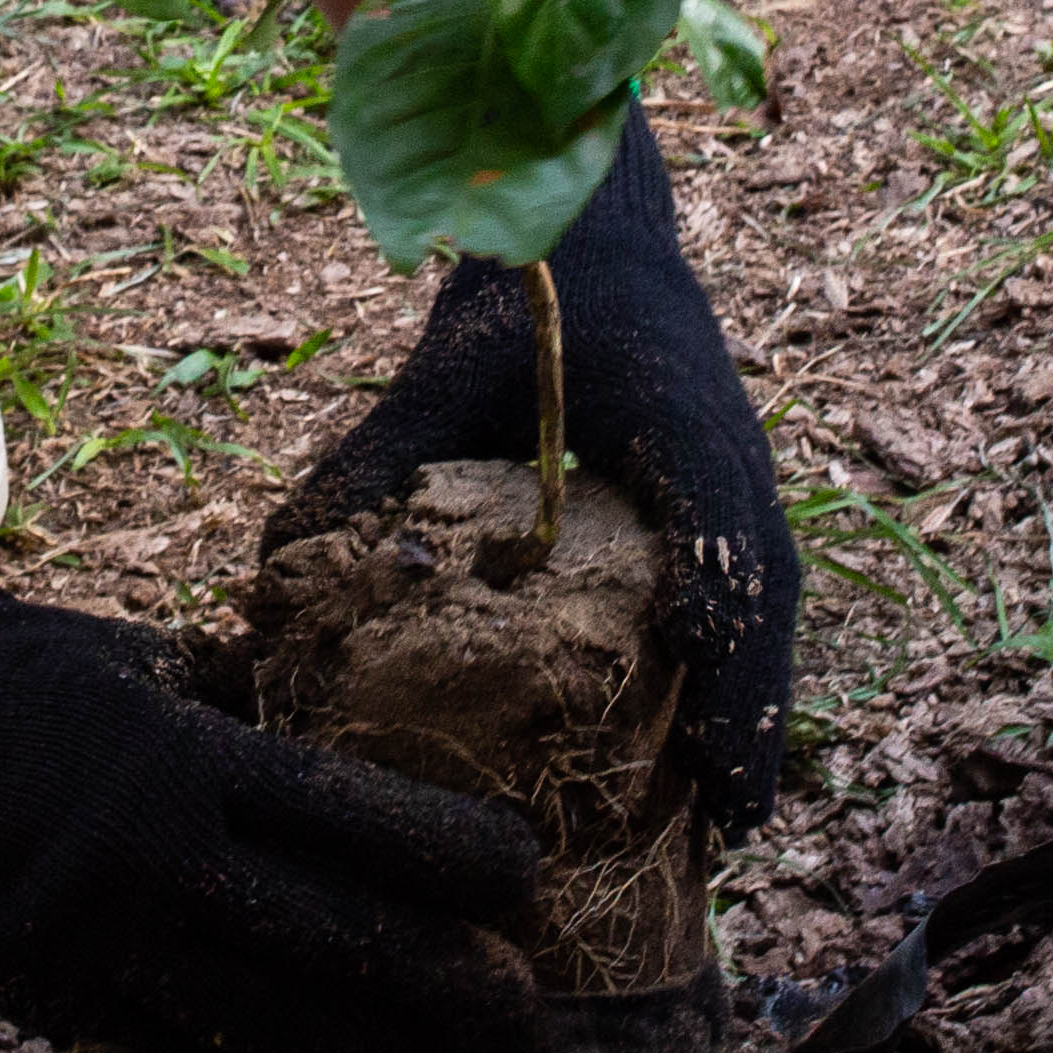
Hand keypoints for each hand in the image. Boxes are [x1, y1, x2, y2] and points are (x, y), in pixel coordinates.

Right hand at [0, 536, 546, 1052]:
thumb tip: (279, 703)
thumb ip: (202, 695)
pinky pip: (151, 1042)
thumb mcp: (107, 654)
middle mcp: (161, 855)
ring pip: (254, 1018)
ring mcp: (100, 934)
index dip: (448, 854)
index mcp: (188, 755)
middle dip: (438, 978)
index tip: (523, 877)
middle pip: (331, 934)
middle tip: (520, 1010)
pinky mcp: (39, 985)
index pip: (353, 814)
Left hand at [265, 107, 799, 830]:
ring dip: (758, 704)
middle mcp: (729, 443)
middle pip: (764, 580)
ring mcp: (743, 467)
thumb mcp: (447, 370)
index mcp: (669, 407)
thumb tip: (280, 558)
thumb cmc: (527, 298)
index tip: (689, 659)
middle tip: (729, 818)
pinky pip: (756, 587)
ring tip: (736, 822)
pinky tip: (720, 751)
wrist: (594, 230)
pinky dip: (748, 670)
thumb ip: (377, 455)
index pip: (706, 503)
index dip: (707, 584)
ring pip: (772, 596)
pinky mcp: (732, 490)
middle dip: (749, 699)